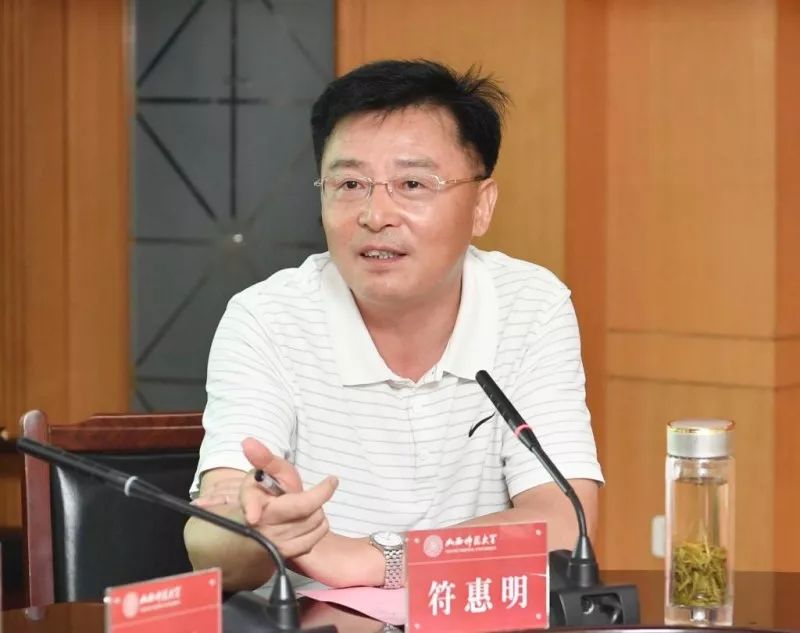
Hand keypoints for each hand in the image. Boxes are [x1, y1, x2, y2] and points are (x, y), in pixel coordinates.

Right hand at [239, 437, 337, 558]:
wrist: (274, 520)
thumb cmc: (272, 490)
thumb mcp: (269, 471)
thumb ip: (263, 457)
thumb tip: (247, 441)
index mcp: (252, 503)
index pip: (253, 505)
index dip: (252, 509)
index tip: (253, 516)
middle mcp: (260, 526)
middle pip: (304, 509)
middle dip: (314, 497)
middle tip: (306, 493)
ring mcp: (273, 543)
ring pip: (314, 522)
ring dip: (316, 512)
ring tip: (303, 508)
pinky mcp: (287, 556)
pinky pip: (316, 537)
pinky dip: (318, 527)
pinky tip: (306, 521)